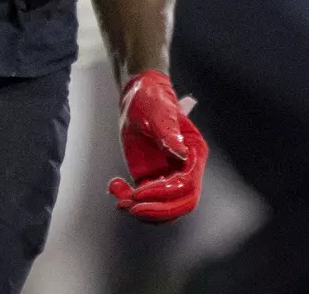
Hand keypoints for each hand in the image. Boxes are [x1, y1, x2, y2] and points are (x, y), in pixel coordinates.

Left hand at [108, 70, 207, 222]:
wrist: (137, 96)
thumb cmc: (152, 99)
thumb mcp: (158, 113)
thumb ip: (168, 134)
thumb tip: (180, 155)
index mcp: (194, 153)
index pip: (187, 185)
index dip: (165, 194)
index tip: (139, 192)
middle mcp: (186, 169)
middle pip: (181, 203)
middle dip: (157, 211)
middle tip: (131, 207)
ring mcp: (169, 176)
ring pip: (164, 208)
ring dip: (143, 210)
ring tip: (120, 198)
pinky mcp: (152, 179)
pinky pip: (146, 201)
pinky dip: (130, 200)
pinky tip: (115, 186)